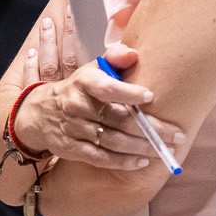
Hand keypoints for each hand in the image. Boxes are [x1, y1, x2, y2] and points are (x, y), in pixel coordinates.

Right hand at [15, 25, 184, 170]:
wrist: (38, 113)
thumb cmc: (78, 90)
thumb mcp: (91, 70)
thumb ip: (114, 59)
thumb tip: (133, 54)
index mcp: (83, 82)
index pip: (106, 88)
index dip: (128, 93)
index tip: (151, 96)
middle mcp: (76, 105)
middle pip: (119, 120)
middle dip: (151, 129)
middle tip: (177, 135)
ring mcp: (73, 129)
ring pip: (113, 141)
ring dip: (143, 147)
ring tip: (166, 150)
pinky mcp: (71, 149)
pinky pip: (101, 158)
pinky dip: (123, 162)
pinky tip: (142, 161)